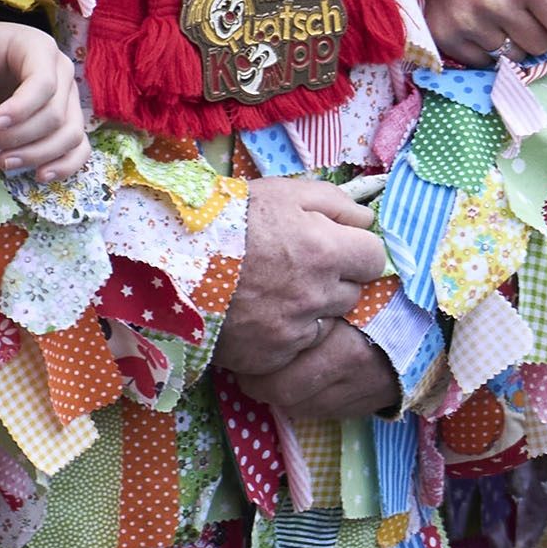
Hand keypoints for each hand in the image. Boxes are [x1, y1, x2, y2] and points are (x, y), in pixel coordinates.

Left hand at [0, 18, 89, 180]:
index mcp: (40, 49)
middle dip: (19, 136)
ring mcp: (70, 99)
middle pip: (56, 114)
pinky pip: (80, 147)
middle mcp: (63, 73)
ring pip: (71, 135)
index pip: (44, 83)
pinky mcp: (68, 120)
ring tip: (2, 162)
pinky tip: (39, 175)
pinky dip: (65, 166)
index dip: (21, 109)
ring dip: (38, 155)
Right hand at [217, 171, 402, 420]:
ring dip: (311, 310)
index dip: (357, 251)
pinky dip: (284, 335)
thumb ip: (335, 203)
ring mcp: (294, 330)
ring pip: (325, 322)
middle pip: (351, 292)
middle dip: (333, 280)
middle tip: (298, 268)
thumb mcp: (284, 191)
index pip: (374, 258)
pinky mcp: (270, 356)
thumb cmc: (229, 217)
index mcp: (326, 251)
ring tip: (275, 292)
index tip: (336, 248)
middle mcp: (317, 294)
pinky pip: (295, 348)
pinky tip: (260, 315)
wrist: (172, 257)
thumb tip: (366, 220)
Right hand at [420, 0, 546, 68]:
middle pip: (542, 46)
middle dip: (537, 29)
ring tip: (495, 11)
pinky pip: (483, 64)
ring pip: (514, 58)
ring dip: (511, 41)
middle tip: (518, 3)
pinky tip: (476, 21)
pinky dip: (485, 49)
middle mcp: (496, 1)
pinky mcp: (446, 35)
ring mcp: (468, 21)